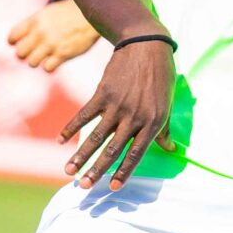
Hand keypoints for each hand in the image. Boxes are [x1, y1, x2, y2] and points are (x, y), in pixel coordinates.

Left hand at [7, 0, 99, 71]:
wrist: (90, 14)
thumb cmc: (67, 14)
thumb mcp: (47, 13)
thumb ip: (32, 25)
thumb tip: (15, 44)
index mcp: (35, 20)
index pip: (12, 36)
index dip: (13, 42)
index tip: (19, 42)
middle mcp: (41, 32)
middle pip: (20, 52)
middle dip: (24, 54)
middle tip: (32, 51)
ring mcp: (52, 44)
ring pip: (31, 62)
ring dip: (37, 61)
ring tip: (45, 56)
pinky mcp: (63, 54)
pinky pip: (47, 68)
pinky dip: (49, 66)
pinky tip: (55, 60)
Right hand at [59, 38, 174, 188]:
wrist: (146, 44)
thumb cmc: (161, 75)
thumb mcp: (168, 103)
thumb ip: (164, 129)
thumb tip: (171, 149)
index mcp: (152, 121)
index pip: (137, 153)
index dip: (125, 171)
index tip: (114, 188)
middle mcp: (134, 116)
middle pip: (113, 149)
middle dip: (97, 170)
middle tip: (84, 187)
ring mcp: (117, 105)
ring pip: (96, 136)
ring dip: (81, 156)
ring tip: (69, 171)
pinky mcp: (103, 93)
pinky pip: (84, 115)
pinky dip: (71, 127)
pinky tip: (61, 140)